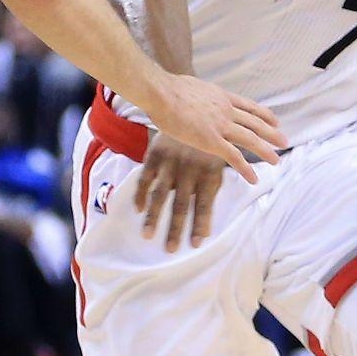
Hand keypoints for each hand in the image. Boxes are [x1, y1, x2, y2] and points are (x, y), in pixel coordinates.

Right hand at [134, 134, 230, 251]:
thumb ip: (213, 187)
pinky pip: (145, 176)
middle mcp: (189, 169)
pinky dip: (141, 192)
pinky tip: (138, 209)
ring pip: (161, 194)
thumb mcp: (218, 160)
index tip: (195, 244)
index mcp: (209, 172)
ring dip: (154, 216)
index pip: (204, 204)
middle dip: (176, 228)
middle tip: (170, 249)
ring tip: (148, 235)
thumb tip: (210, 220)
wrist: (192, 106)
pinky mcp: (155, 154)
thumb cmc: (209, 142)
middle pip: (182, 204)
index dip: (200, 224)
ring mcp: (171, 162)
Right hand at [141, 75, 284, 184]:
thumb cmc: (167, 89)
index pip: (249, 106)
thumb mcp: (191, 86)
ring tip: (276, 160)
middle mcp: (226, 110)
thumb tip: (192, 94)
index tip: (275, 120)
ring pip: (250, 139)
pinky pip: (234, 157)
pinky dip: (245, 169)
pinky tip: (253, 178)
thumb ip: (198, 94)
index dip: (264, 114)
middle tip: (284, 141)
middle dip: (271, 133)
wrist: (162, 93)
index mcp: (221, 97)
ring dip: (265, 151)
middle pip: (255, 123)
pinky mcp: (211, 141)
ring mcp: (221, 126)